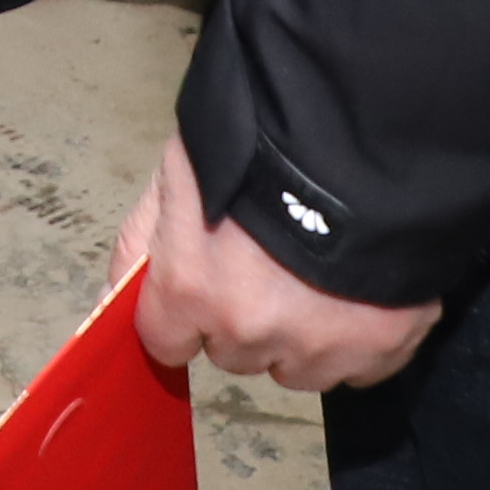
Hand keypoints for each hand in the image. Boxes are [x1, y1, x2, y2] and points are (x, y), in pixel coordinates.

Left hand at [121, 142, 439, 394]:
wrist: (367, 122)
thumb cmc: (263, 133)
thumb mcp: (178, 171)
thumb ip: (139, 244)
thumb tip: (108, 305)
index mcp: (192, 286)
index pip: (166, 342)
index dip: (184, 309)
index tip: (205, 283)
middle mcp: (251, 329)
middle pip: (235, 353)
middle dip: (246, 317)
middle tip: (271, 259)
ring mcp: (320, 346)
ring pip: (296, 367)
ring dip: (302, 333)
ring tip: (319, 271)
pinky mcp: (382, 346)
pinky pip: (356, 368)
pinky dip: (358, 337)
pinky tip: (358, 287)